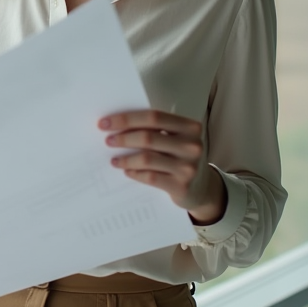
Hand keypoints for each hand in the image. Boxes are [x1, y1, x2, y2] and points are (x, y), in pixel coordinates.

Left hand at [100, 110, 227, 224]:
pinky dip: (135, 173)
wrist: (202, 188)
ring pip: (147, 159)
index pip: (153, 117)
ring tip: (113, 160)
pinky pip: (150, 177)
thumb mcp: (176, 139)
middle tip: (108, 141)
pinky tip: (127, 171)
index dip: (126, 118)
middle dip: (123, 138)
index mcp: (190, 127)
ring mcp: (188, 167)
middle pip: (148, 137)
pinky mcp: (181, 186)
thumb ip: (156, 130)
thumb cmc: (181, 157)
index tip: (105, 122)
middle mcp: (192, 145)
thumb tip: (117, 125)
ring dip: (125, 159)